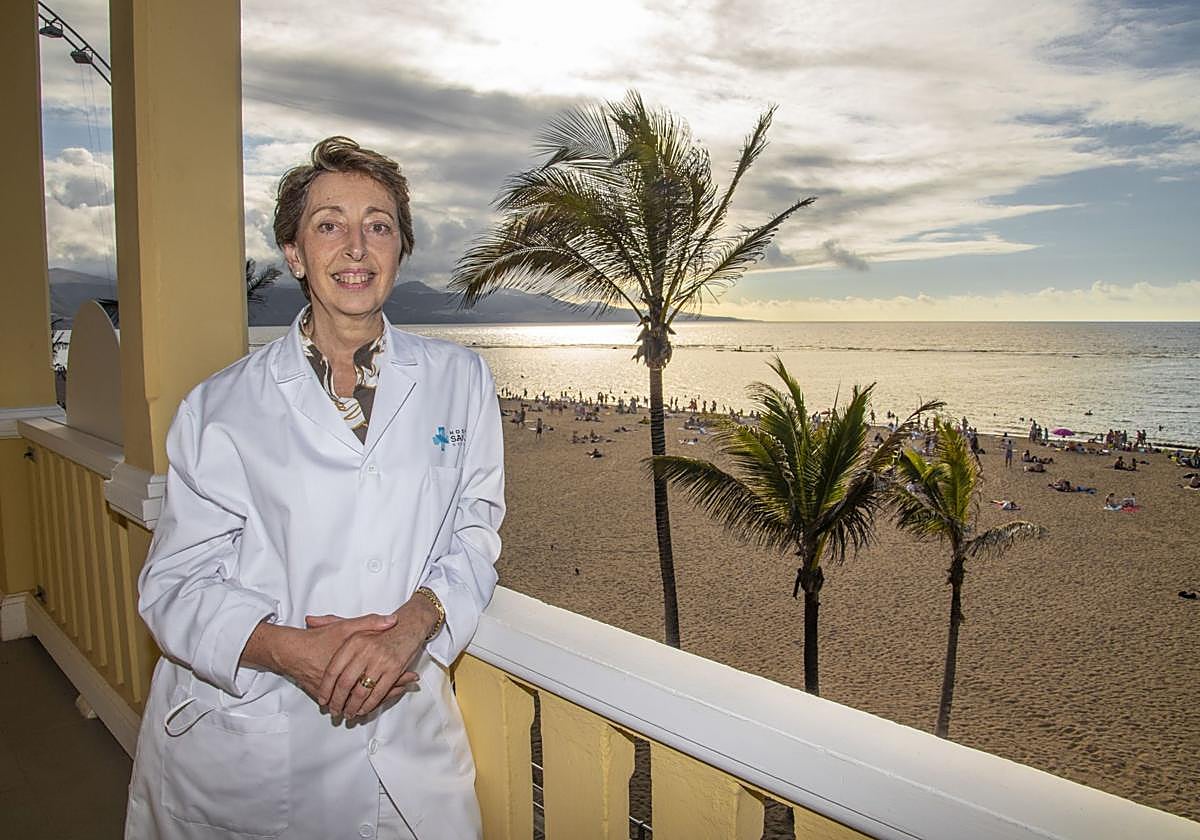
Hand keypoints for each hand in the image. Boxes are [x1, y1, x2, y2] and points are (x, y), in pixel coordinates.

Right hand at [246, 612, 402, 704]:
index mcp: (354, 665)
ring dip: (369, 703)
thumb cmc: (319, 639)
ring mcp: (335, 691)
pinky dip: (351, 704)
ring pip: (357, 701)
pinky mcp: (323, 695)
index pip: (381, 677)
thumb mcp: (345, 627)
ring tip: (387, 701)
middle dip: (388, 694)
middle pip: (371, 692)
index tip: (411, 679)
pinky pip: (342, 703)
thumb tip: (393, 620)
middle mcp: (346, 681)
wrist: (291, 652)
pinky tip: (358, 706)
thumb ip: (369, 623)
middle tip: (404, 690)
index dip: (397, 679)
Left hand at [309, 598, 431, 718]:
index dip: (326, 688)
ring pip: (361, 691)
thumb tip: (309, 620)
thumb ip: (329, 621)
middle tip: (334, 711)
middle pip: (345, 683)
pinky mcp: (395, 669)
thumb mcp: (355, 623)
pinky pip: (378, 692)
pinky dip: (370, 705)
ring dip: (353, 706)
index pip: (333, 669)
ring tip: (348, 714)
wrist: (409, 625)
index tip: (323, 699)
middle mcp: (366, 650)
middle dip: (338, 702)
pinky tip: (364, 709)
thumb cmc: (380, 628)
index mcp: (353, 640)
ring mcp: (381, 660)